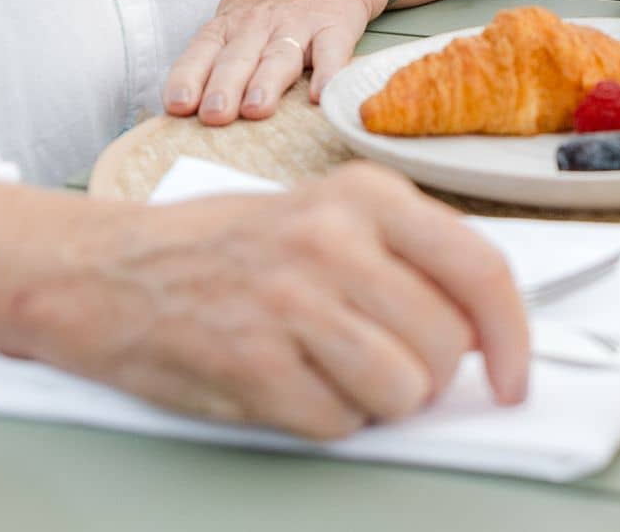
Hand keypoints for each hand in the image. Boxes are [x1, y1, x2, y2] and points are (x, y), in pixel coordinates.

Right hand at [28, 163, 528, 436]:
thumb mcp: (325, 217)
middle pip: (447, 344)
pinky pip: (340, 423)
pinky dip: (325, 419)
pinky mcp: (256, 362)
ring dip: (379, 400)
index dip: (512, 336)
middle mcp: (335, 240)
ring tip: (332, 370)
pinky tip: (288, 382)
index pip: (481, 269)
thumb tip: (483, 331)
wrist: (106, 271)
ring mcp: (293, 302)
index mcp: (366, 196)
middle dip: (429, 373)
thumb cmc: (225, 248)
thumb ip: (404, 259)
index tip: (514, 375)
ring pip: (404, 389)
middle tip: (383, 363)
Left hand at [166, 0, 385, 122]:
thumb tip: (189, 104)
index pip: (202, 50)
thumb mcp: (240, 12)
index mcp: (231, 23)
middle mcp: (259, 24)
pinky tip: (321, 95)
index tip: (177, 104)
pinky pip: (331, 52)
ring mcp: (298, 24)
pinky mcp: (335, 26)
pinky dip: (327, 74)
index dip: (188, 77)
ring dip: (266, 82)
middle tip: (213, 114)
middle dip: (223, 87)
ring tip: (256, 108)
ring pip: (279, 56)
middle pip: (238, 58)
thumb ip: (220, 51)